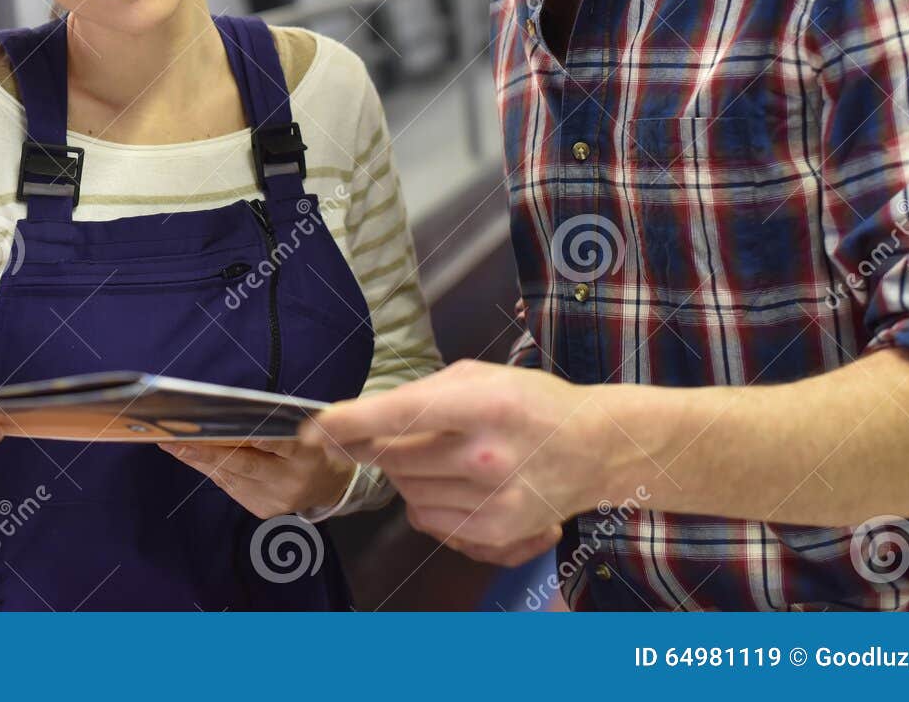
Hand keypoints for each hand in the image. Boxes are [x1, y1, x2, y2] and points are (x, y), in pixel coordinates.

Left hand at [158, 437, 355, 519]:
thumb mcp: (305, 427)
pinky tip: (194, 457)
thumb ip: (275, 423)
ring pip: (231, 477)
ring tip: (173, 444)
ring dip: (200, 460)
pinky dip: (213, 470)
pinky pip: (232, 487)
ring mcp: (277, 499)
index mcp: (307, 454)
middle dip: (207, 451)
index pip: (276, 442)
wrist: (332, 485)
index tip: (217, 428)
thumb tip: (227, 413)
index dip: (246, 436)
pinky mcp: (264, 510)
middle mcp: (291, 480)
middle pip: (245, 464)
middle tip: (175, 439)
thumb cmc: (313, 444)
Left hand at [300, 359, 607, 563]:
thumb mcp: (478, 377)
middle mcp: (487, 455)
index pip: (399, 415)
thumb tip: (358, 420)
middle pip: (392, 456)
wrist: (593, 448)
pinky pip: (424, 517)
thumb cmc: (530, 404)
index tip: (314, 428)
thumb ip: (418, 395)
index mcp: (483, 404)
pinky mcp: (495, 531)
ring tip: (443, 455)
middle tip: (403, 433)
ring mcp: (492, 499)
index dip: (348, 422)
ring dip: (405, 471)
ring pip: (404, 488)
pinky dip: (424, 499)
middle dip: (380, 444)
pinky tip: (452, 482)